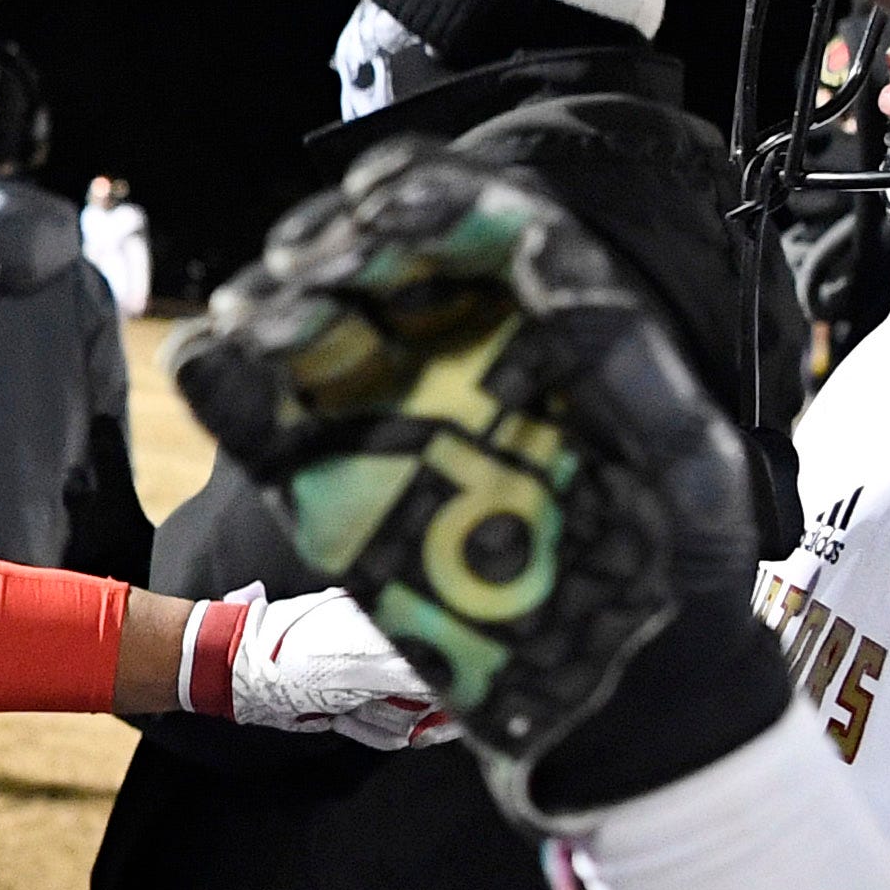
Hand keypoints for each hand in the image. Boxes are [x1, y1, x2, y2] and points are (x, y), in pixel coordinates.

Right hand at [168, 140, 778, 818]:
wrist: (628, 692)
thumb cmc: (675, 569)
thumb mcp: (684, 458)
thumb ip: (621, 356)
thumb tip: (542, 244)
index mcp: (548, 330)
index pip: (479, 231)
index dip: (428, 200)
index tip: (383, 197)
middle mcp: (462, 360)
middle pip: (382, 268)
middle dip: (336, 244)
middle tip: (306, 258)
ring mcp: (393, 421)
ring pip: (314, 332)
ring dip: (275, 304)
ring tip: (258, 311)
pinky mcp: (337, 490)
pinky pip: (268, 427)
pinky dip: (225, 386)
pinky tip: (204, 358)